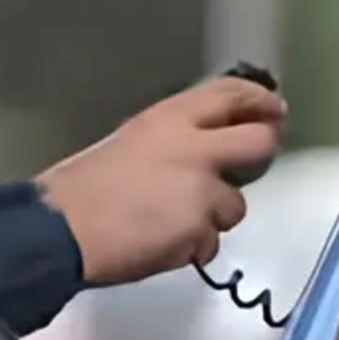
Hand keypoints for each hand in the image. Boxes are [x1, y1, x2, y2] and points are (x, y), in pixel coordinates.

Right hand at [35, 77, 285, 285]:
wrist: (64, 230)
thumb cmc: (86, 183)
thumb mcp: (132, 139)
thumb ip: (173, 139)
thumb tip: (204, 149)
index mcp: (171, 118)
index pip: (230, 94)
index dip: (259, 100)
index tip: (274, 108)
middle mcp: (195, 149)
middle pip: (258, 143)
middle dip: (259, 153)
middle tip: (245, 163)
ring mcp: (202, 192)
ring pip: (236, 204)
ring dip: (214, 213)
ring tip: (176, 218)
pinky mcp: (199, 232)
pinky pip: (210, 241)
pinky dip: (194, 245)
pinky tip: (164, 242)